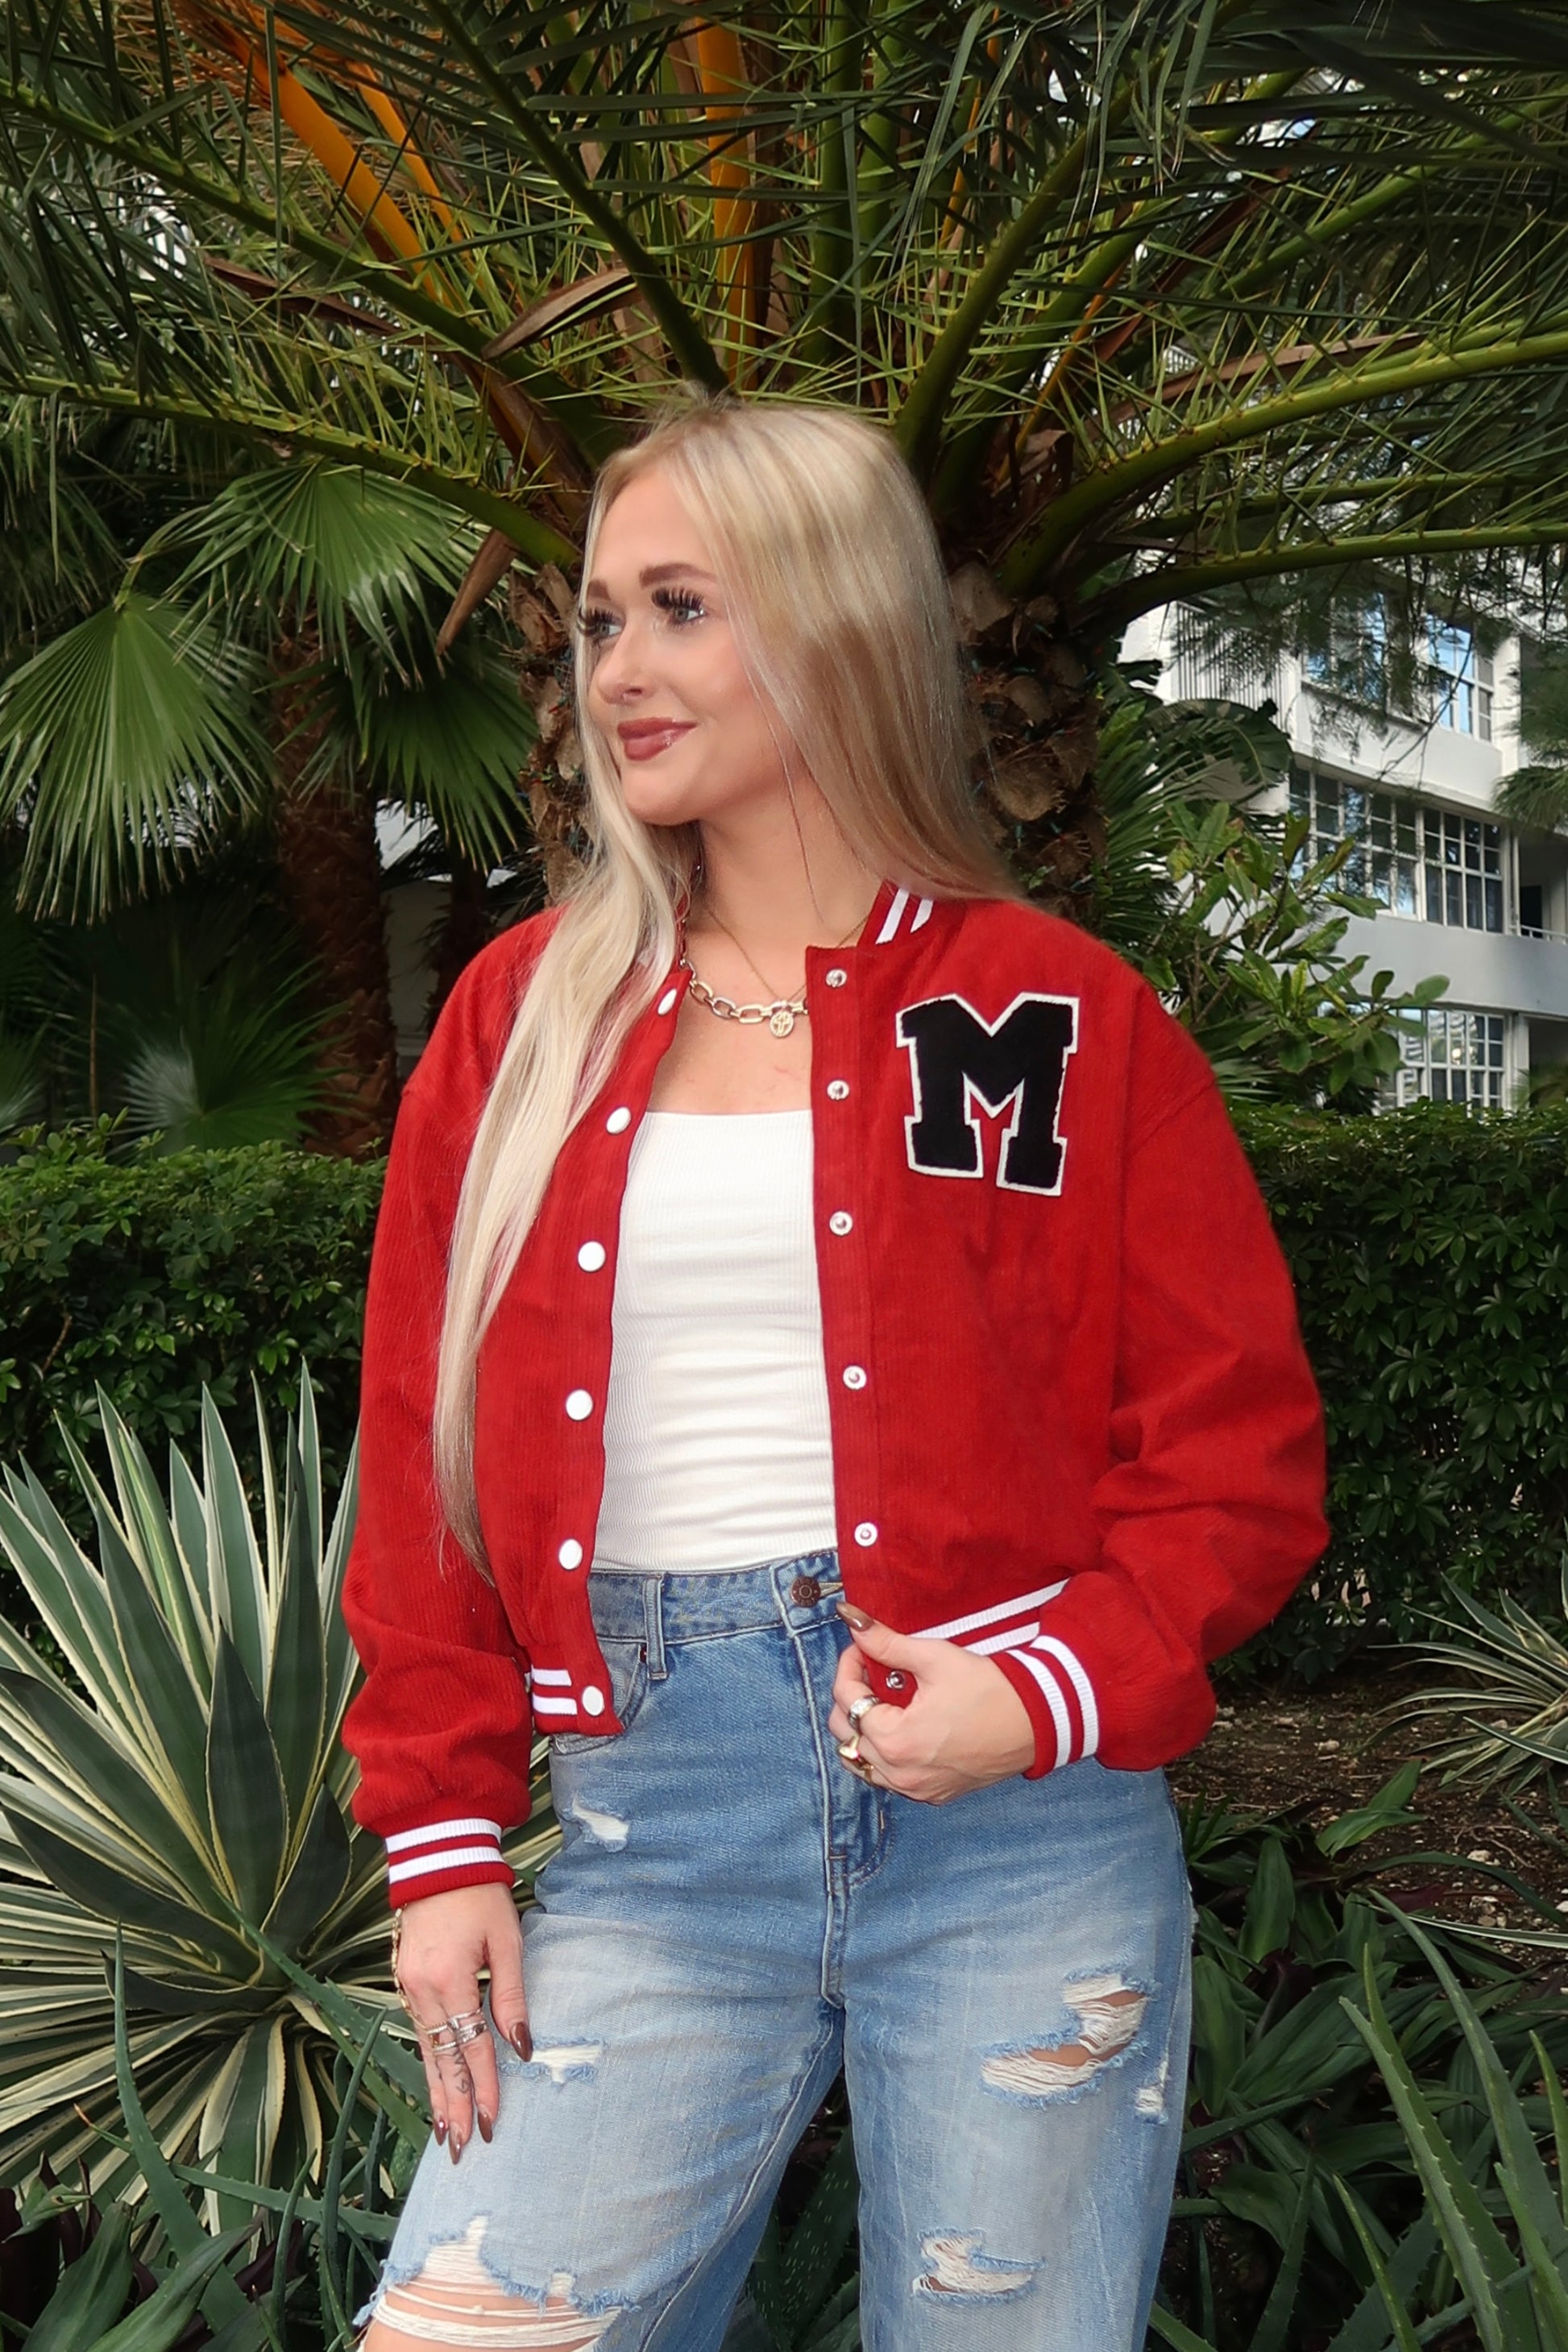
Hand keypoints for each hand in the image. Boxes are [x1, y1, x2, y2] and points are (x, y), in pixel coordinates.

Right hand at [392, 1883, 529, 2159]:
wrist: (439, 1858)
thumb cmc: (480, 1896)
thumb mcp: (506, 1941)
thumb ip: (511, 1996)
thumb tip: (521, 2047)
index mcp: (450, 1979)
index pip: (471, 2047)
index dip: (482, 2086)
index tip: (490, 2122)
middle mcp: (422, 1989)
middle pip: (441, 2059)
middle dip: (452, 2104)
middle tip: (461, 2149)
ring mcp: (407, 1985)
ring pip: (425, 2050)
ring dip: (436, 2090)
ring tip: (444, 2131)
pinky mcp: (403, 1979)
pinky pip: (418, 2030)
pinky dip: (427, 2060)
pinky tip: (434, 2082)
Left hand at [827, 1607, 1035, 1803]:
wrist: (1036, 1721)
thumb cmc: (991, 1689)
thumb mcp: (935, 1658)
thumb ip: (886, 1642)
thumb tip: (851, 1619)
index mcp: (895, 1740)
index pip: (846, 1700)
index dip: (849, 1665)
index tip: (862, 1648)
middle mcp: (900, 1773)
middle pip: (845, 1733)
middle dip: (851, 1698)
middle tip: (871, 1672)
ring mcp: (916, 1789)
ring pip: (862, 1762)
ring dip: (862, 1731)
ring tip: (882, 1702)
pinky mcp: (933, 1794)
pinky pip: (888, 1778)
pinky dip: (883, 1755)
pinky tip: (901, 1728)